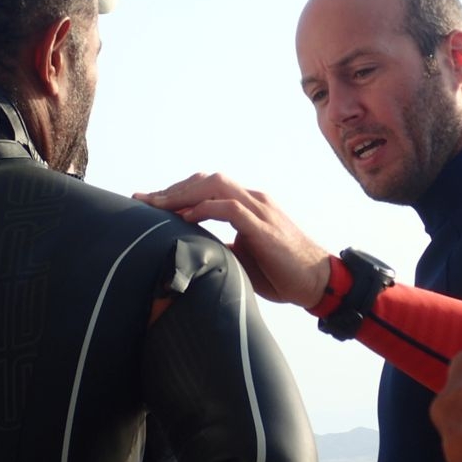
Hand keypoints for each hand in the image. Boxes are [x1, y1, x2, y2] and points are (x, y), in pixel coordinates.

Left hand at [134, 172, 330, 306]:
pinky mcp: (265, 227)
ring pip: (217, 186)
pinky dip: (207, 208)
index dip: (177, 191)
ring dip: (184, 193)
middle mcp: (253, 200)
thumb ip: (219, 246)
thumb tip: (188, 250)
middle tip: (143, 200)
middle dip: (173, 188)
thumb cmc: (281, 273)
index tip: (148, 201)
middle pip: (207, 180)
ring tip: (158, 205)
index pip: (206, 187)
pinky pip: (232, 209)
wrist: (318, 281)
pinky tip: (187, 216)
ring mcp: (260, 210)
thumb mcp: (242, 256)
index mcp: (247, 205)